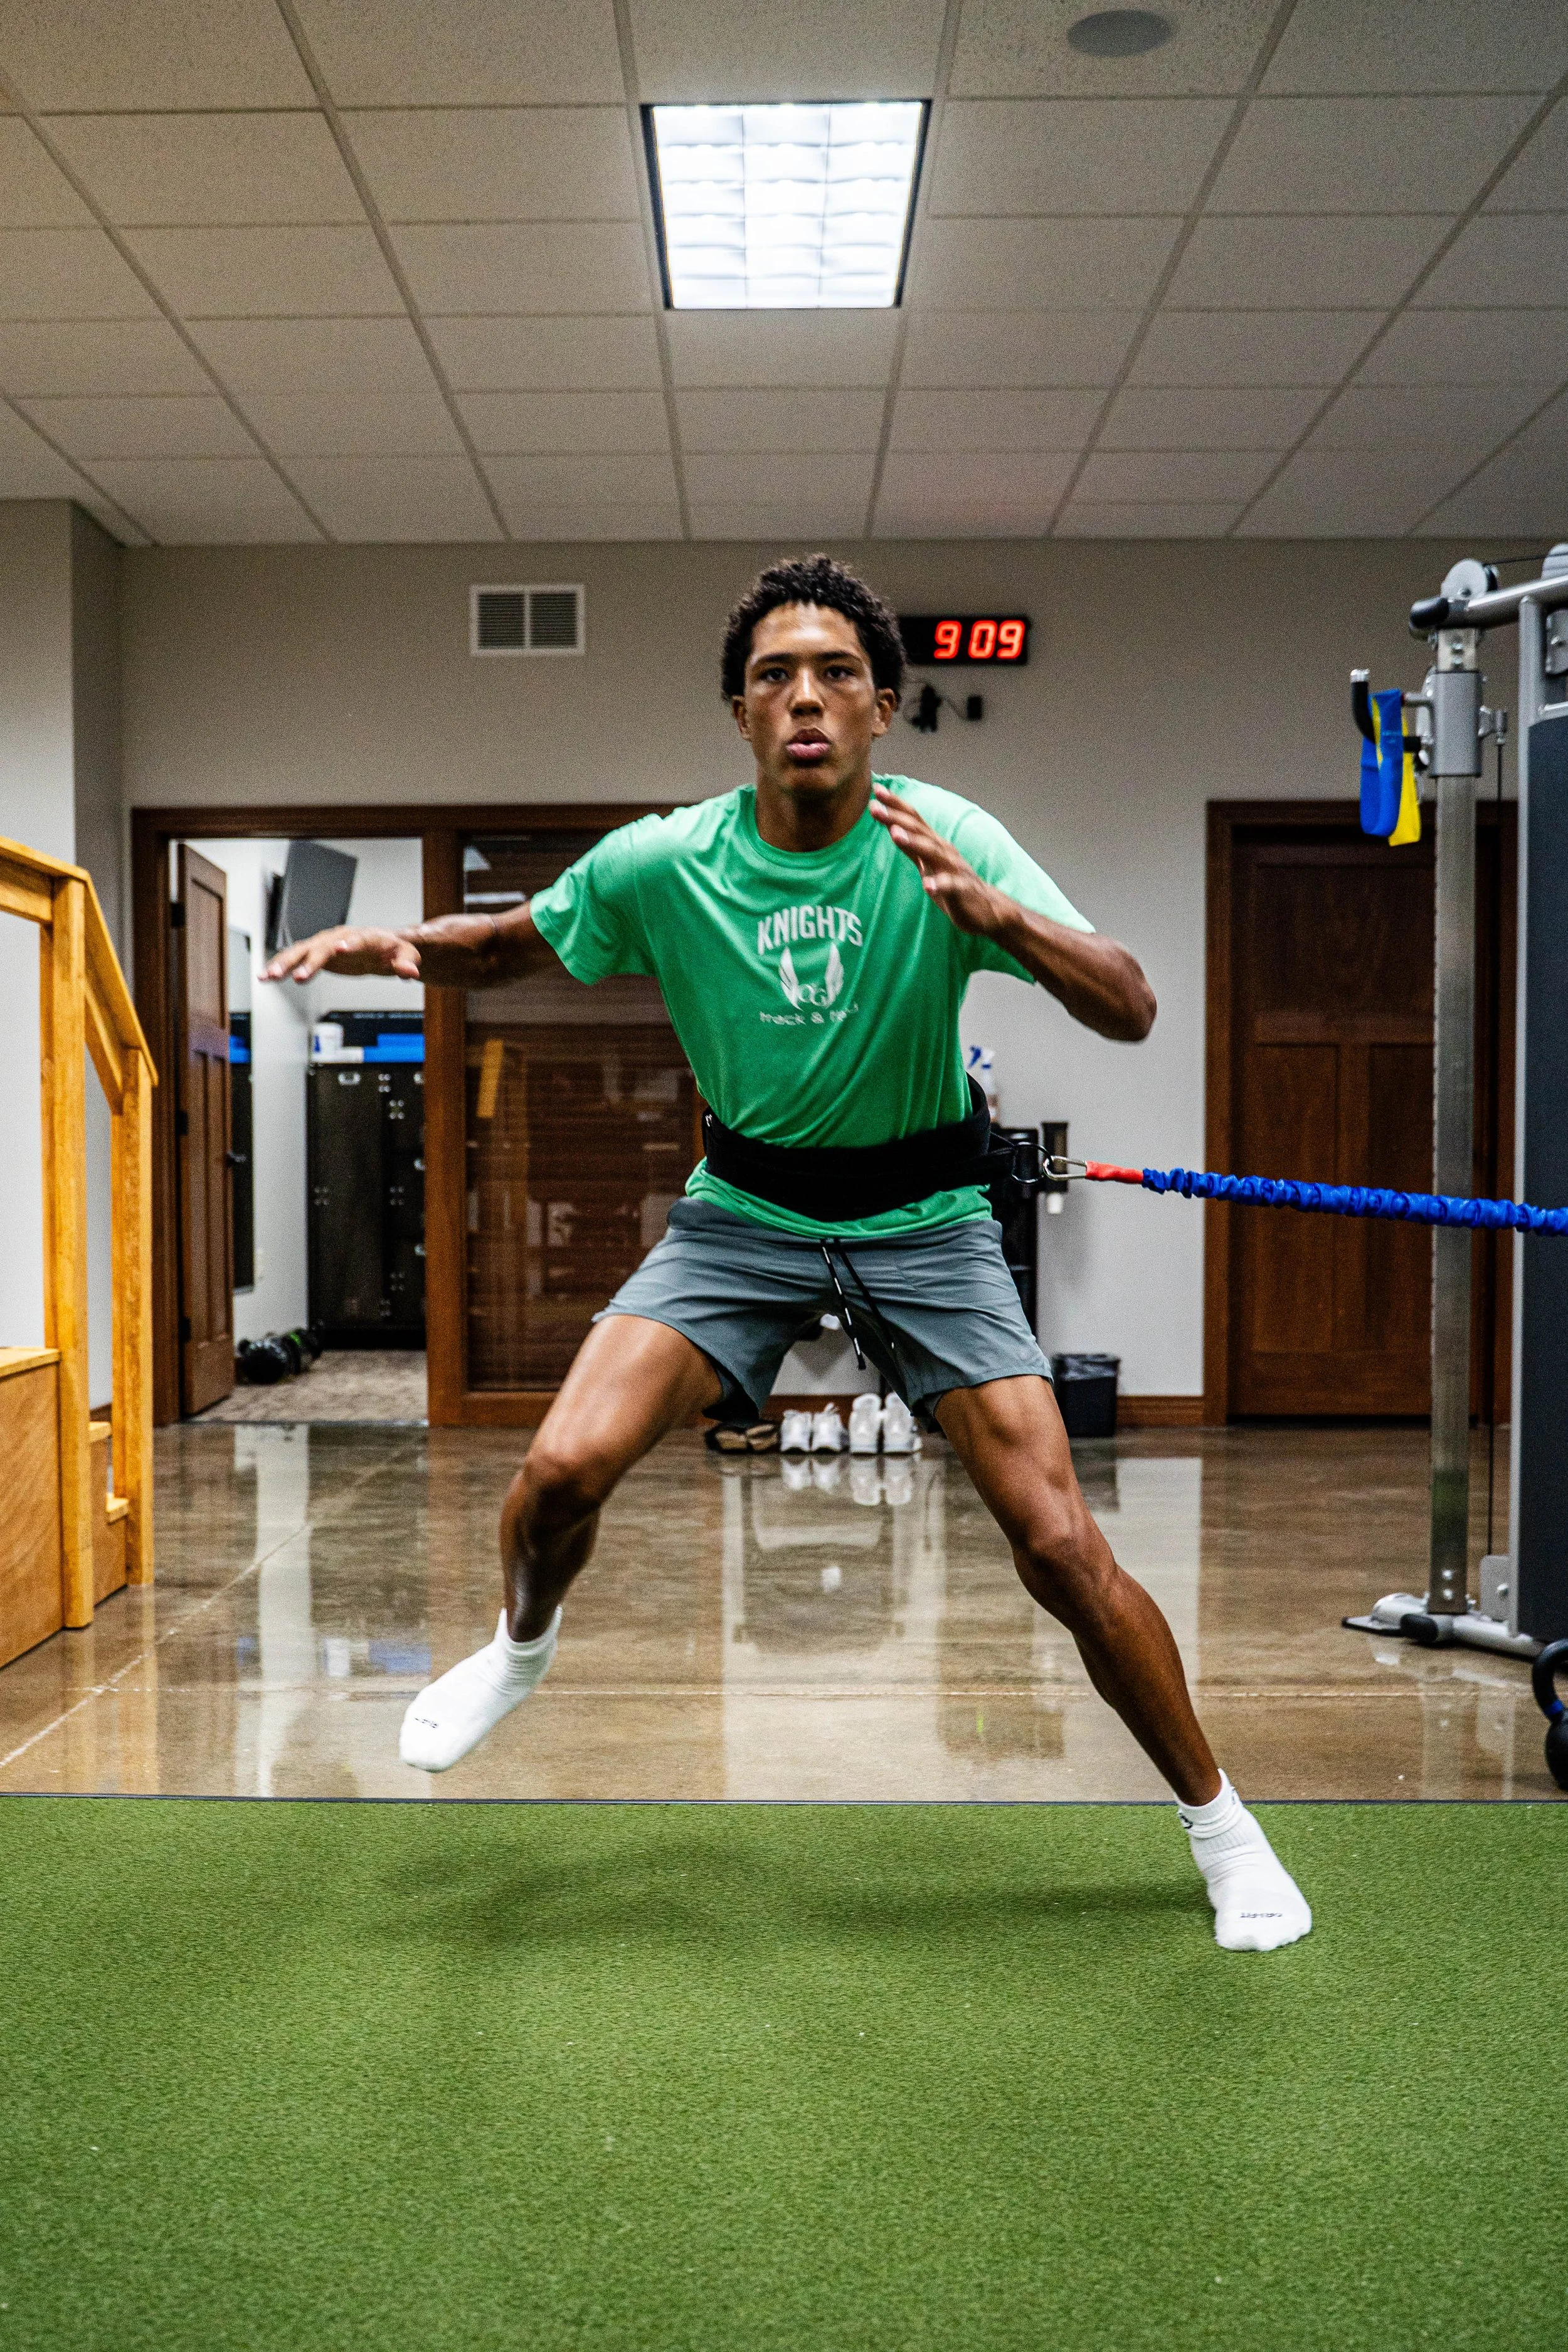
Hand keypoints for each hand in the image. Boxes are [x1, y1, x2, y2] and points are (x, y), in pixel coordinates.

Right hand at [263, 926, 420, 983]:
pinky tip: (266, 977)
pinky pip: (296, 959)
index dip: (348, 944)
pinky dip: (281, 967)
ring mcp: (325, 944)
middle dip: (309, 960)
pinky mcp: (316, 954)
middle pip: (321, 947)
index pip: (355, 939)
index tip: (339, 948)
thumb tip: (411, 972)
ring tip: (269, 977)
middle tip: (298, 976)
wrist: (382, 946)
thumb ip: (406, 963)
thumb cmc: (394, 949)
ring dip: (285, 964)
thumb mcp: (405, 956)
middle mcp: (340, 937)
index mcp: (363, 936)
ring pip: (302, 951)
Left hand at [870, 783, 1001, 936]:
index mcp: (934, 844)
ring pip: (934, 853)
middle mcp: (944, 852)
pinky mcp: (964, 891)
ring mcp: (955, 870)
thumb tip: (891, 826)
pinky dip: (941, 884)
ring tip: (895, 835)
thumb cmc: (952, 884)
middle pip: (919, 831)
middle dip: (897, 818)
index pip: (913, 820)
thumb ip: (911, 846)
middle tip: (875, 807)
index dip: (895, 805)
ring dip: (914, 842)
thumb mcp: (927, 863)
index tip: (876, 790)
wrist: (987, 909)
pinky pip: (953, 887)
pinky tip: (928, 886)